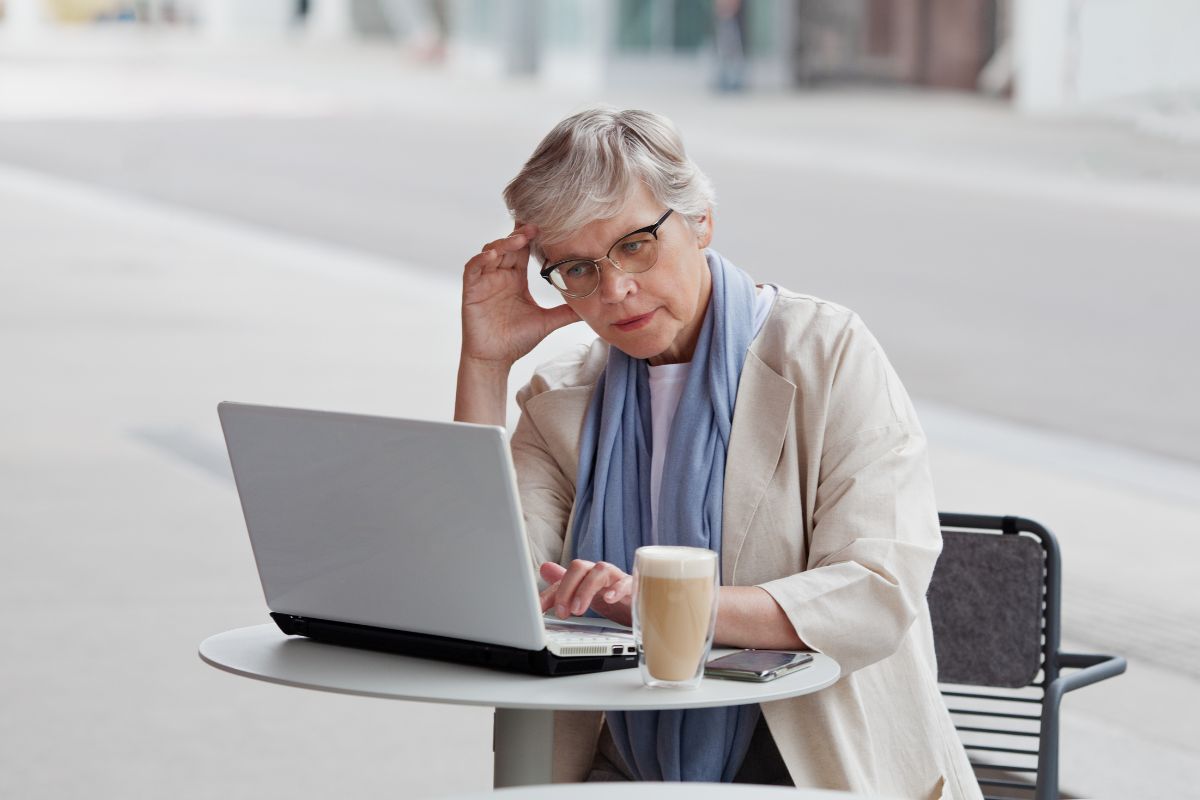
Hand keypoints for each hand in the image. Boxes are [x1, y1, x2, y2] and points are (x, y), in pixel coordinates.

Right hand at [461, 223, 579, 367]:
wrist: (495, 360)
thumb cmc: (516, 340)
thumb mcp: (547, 322)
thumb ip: (566, 312)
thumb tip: (592, 309)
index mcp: (516, 278)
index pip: (524, 250)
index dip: (531, 236)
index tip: (545, 225)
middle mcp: (500, 275)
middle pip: (508, 246)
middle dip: (520, 234)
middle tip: (535, 227)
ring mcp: (485, 281)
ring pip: (491, 251)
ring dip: (503, 243)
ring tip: (518, 240)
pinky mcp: (471, 290)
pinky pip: (473, 268)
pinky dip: (481, 259)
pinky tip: (492, 256)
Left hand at [539, 560, 632, 626]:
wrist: (638, 604)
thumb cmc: (610, 596)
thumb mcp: (584, 593)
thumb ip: (563, 584)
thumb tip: (543, 569)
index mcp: (585, 574)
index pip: (562, 578)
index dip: (550, 594)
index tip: (539, 610)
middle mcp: (598, 572)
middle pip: (579, 567)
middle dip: (567, 589)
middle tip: (562, 612)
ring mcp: (616, 577)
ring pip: (600, 571)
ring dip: (586, 589)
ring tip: (578, 610)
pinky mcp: (634, 586)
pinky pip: (627, 582)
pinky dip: (617, 589)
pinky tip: (609, 599)